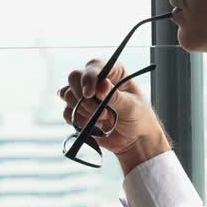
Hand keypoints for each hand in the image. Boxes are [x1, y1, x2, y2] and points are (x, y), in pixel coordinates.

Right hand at [59, 59, 170, 173]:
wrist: (135, 140)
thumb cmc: (139, 118)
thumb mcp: (132, 107)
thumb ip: (115, 96)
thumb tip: (101, 85)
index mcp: (113, 72)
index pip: (94, 66)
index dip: (88, 77)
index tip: (90, 93)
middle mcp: (96, 81)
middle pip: (74, 77)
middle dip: (82, 96)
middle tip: (100, 112)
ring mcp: (85, 96)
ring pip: (67, 94)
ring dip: (82, 110)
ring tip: (103, 120)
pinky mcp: (78, 111)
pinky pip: (67, 112)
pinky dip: (78, 120)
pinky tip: (94, 126)